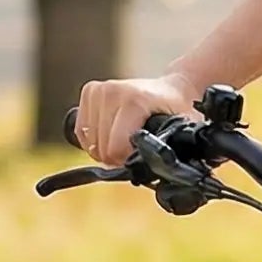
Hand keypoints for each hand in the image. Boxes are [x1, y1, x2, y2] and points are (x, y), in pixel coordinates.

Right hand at [74, 72, 197, 164]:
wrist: (173, 88)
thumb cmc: (178, 112)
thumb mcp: (180, 133)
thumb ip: (166, 152)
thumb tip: (154, 172)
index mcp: (134, 101)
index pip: (116, 148)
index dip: (128, 163)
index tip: (142, 161)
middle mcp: (112, 91)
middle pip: (101, 147)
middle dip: (117, 158)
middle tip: (134, 153)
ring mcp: (99, 89)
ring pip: (89, 141)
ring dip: (105, 150)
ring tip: (125, 145)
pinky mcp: (90, 91)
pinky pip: (81, 130)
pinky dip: (93, 141)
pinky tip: (110, 138)